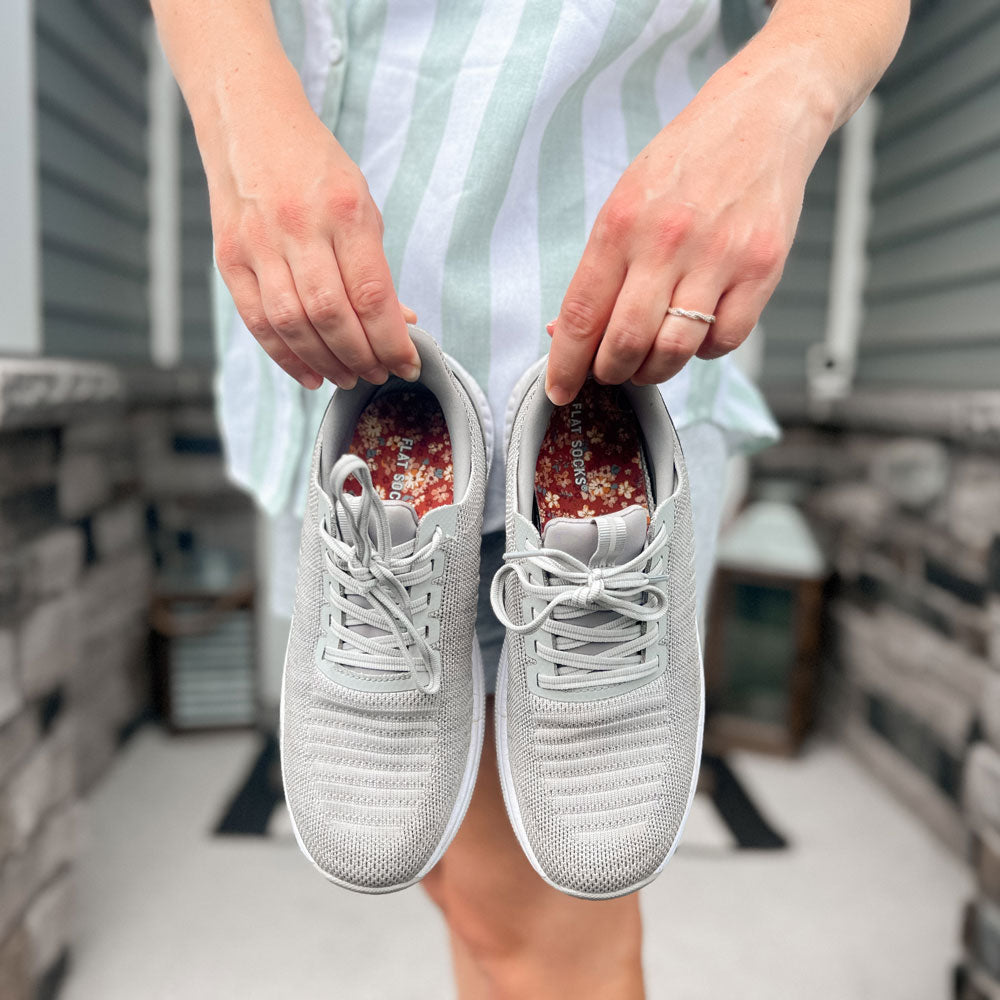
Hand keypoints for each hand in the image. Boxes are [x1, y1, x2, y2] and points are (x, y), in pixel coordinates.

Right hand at [207, 95, 419, 389]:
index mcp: (343, 210)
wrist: (249, 122)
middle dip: (361, 357)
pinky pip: (258, 321)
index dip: (392, 341)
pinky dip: (286, 356)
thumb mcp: (361, 205)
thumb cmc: (314, 168)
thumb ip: (377, 268)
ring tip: (348, 377)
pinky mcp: (229, 258)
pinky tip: (310, 374)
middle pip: (332, 316)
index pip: (372, 294)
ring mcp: (258, 244)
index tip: (408, 364)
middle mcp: (298, 227)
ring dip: (326, 363)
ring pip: (294, 325)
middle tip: (378, 374)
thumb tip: (400, 324)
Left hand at [545, 59, 832, 404]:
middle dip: (610, 373)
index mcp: (620, 225)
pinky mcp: (762, 268)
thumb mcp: (625, 201)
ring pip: (674, 351)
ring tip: (650, 359)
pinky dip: (705, 352)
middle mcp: (666, 241)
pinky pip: (724, 341)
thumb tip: (564, 331)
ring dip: (655, 371)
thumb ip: (599, 269)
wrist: (762, 115)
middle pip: (625, 343)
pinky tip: (697, 331)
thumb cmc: (686, 163)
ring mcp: (718, 257)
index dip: (566, 364)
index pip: (581, 314)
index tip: (560, 390)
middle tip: (612, 371)